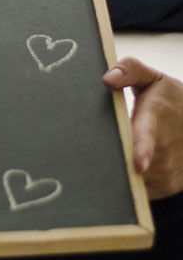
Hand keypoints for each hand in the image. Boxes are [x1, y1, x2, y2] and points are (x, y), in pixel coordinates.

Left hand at [104, 57, 182, 198]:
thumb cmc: (168, 98)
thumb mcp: (153, 77)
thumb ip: (129, 70)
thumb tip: (107, 79)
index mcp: (156, 115)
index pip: (148, 134)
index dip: (143, 149)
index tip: (139, 164)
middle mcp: (165, 147)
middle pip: (131, 159)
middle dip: (112, 155)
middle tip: (91, 147)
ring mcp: (168, 169)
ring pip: (134, 178)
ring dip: (119, 168)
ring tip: (115, 151)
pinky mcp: (168, 186)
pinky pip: (141, 189)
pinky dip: (129, 181)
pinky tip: (125, 165)